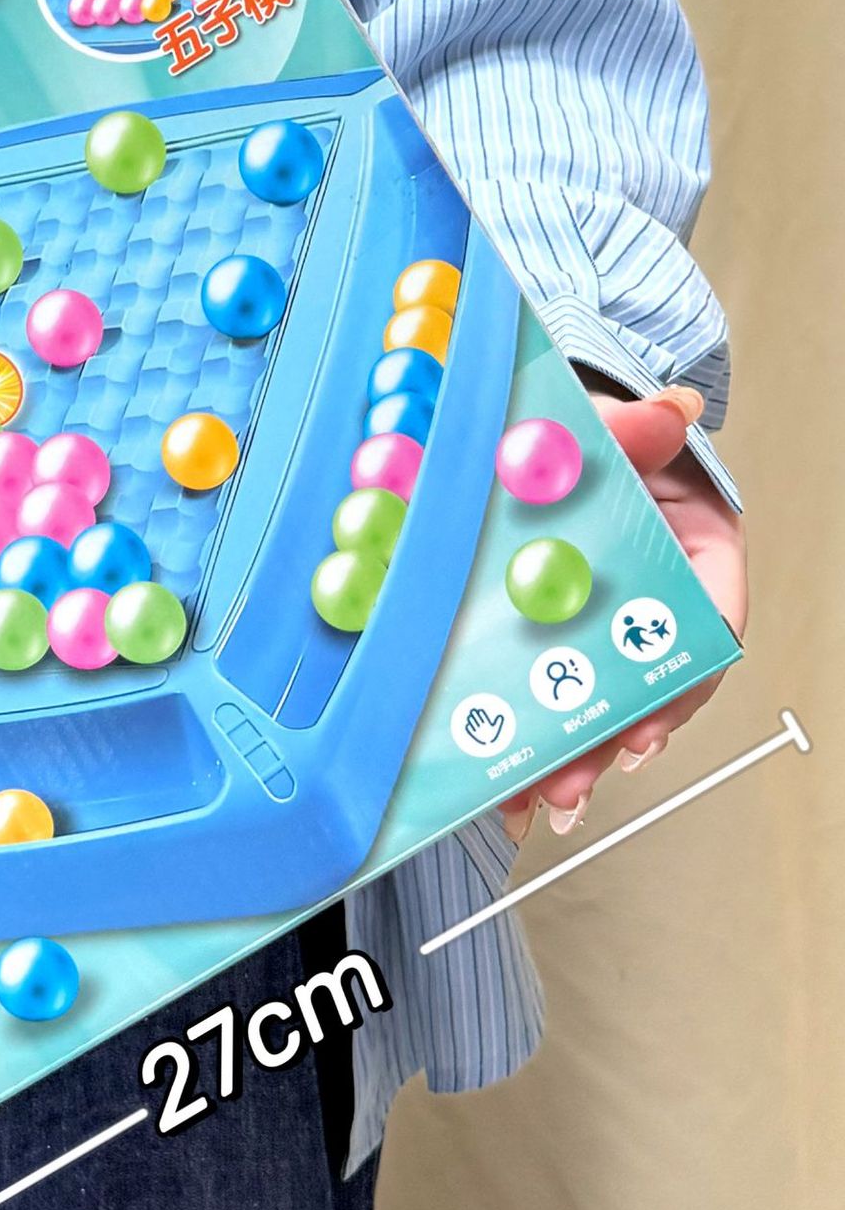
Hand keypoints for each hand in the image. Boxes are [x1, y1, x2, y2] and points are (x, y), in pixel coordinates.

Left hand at [501, 384, 747, 841]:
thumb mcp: (601, 423)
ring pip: (600, 695)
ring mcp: (605, 617)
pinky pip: (545, 685)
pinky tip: (500, 776)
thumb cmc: (584, 432)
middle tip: (568, 779)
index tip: (645, 723)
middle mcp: (656, 592)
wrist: (533, 430)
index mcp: (693, 547)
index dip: (679, 678)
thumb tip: (670, 413)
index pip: (708, 620)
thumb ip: (630, 428)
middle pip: (651, 677)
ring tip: (528, 796)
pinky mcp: (549, 629)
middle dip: (609, 735)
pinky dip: (526, 730)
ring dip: (566, 750)